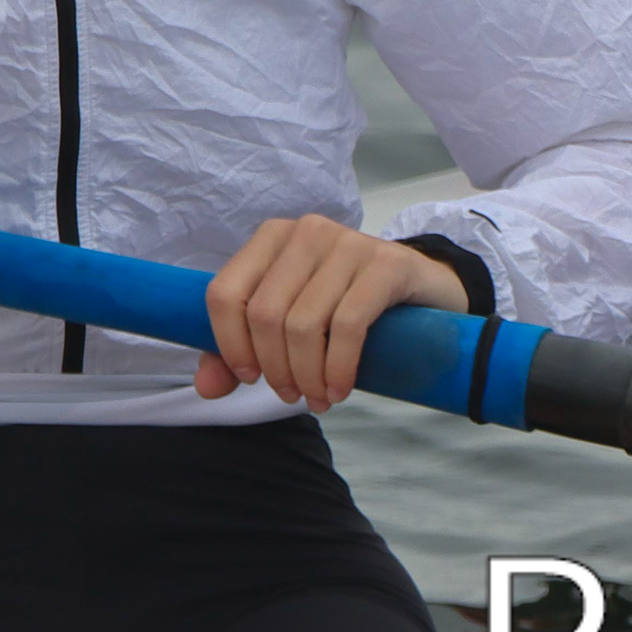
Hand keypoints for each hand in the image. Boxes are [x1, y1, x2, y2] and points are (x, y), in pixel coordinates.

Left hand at [192, 215, 466, 411]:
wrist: (425, 289)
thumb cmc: (347, 305)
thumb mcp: (292, 322)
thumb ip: (243, 352)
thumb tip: (206, 388)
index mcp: (271, 238)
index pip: (224, 293)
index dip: (229, 344)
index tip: (249, 378)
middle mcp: (305, 232)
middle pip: (265, 315)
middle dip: (275, 369)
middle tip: (292, 396)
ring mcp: (347, 243)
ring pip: (303, 324)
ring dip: (307, 376)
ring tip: (318, 398)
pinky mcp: (385, 264)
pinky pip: (347, 326)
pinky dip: (338, 368)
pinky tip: (339, 390)